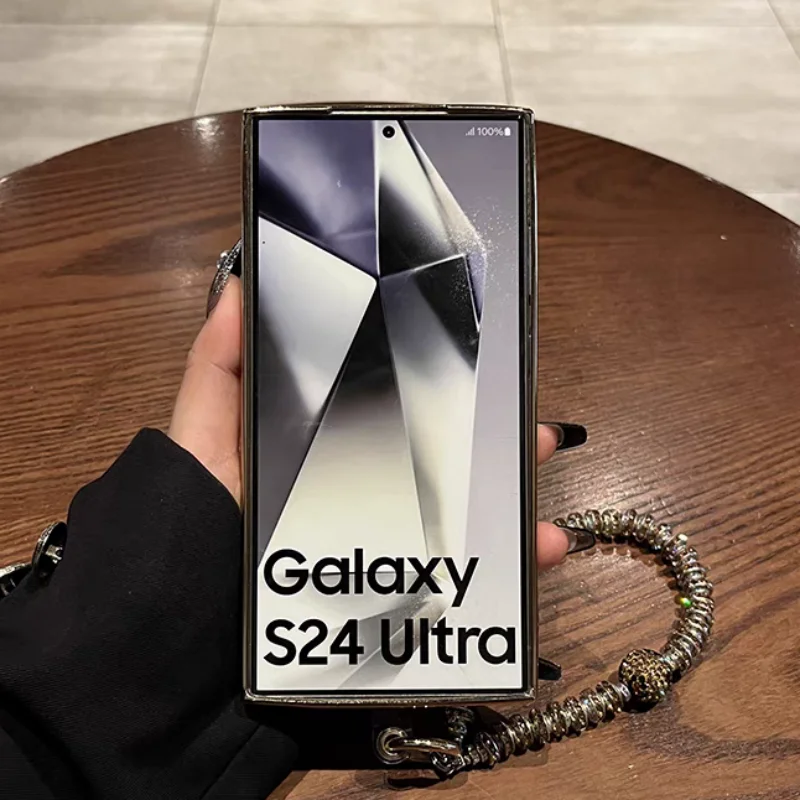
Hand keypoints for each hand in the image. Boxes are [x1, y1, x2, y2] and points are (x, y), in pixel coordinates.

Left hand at [169, 276, 573, 566]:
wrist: (194, 614)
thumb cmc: (198, 515)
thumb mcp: (205, 432)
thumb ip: (218, 367)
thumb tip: (238, 287)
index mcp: (326, 440)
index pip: (389, 400)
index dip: (432, 378)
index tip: (473, 351)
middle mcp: (362, 482)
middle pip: (437, 449)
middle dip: (487, 428)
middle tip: (525, 409)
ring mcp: (382, 532)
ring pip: (462, 502)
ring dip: (510, 484)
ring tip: (540, 459)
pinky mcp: (394, 580)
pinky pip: (461, 567)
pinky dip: (507, 558)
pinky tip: (539, 544)